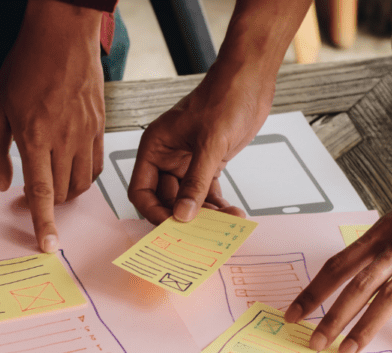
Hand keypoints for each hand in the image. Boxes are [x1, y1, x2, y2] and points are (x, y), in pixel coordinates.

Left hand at [0, 0, 104, 252]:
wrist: (62, 34)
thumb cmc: (27, 65)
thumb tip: (2, 183)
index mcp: (35, 136)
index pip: (41, 192)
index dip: (43, 223)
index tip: (48, 246)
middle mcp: (64, 139)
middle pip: (62, 192)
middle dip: (48, 205)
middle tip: (34, 197)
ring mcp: (86, 133)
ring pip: (81, 183)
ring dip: (66, 192)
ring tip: (52, 182)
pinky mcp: (100, 126)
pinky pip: (96, 165)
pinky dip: (84, 177)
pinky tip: (71, 169)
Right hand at [128, 57, 274, 223]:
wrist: (250, 82)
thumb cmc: (223, 99)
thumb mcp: (209, 144)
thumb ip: (195, 183)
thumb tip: (183, 216)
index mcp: (154, 148)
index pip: (141, 191)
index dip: (153, 211)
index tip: (172, 226)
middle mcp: (167, 158)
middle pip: (165, 200)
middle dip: (183, 216)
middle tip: (201, 232)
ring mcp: (187, 162)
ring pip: (188, 199)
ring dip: (205, 214)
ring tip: (224, 222)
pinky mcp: (207, 164)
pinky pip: (206, 192)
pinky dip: (217, 205)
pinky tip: (231, 213)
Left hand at [284, 119, 391, 352]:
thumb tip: (377, 253)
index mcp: (386, 229)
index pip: (339, 264)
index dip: (314, 290)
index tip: (295, 311)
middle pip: (356, 285)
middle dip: (331, 316)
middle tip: (314, 342)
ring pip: (389, 297)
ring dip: (365, 327)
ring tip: (348, 351)